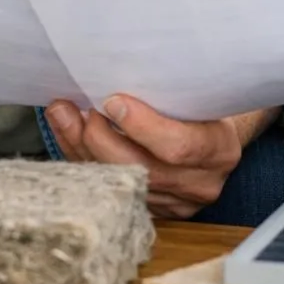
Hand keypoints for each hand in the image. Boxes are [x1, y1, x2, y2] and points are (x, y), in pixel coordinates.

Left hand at [44, 96, 273, 218]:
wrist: (217, 140)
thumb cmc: (204, 107)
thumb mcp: (198, 94)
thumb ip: (168, 91)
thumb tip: (112, 72)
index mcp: (219, 150)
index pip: (180, 146)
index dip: (142, 127)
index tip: (112, 101)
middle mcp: (200, 184)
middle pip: (142, 171)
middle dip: (102, 140)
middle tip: (82, 108)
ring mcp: (176, 203)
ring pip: (120, 182)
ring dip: (84, 148)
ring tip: (64, 115)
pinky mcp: (153, 211)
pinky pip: (111, 188)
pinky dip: (86, 160)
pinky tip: (70, 134)